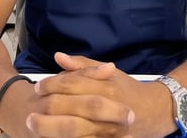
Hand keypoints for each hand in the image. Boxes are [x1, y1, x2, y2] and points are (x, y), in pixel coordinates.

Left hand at [27, 52, 174, 137]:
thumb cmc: (127, 89)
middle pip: (73, 106)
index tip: (39, 87)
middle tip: (32, 106)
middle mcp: (107, 105)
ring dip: (52, 127)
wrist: (154, 112)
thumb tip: (58, 56)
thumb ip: (82, 65)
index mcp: (106, 85)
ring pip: (76, 129)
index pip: (75, 83)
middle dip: (49, 106)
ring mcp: (108, 127)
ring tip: (33, 124)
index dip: (54, 84)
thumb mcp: (109, 72)